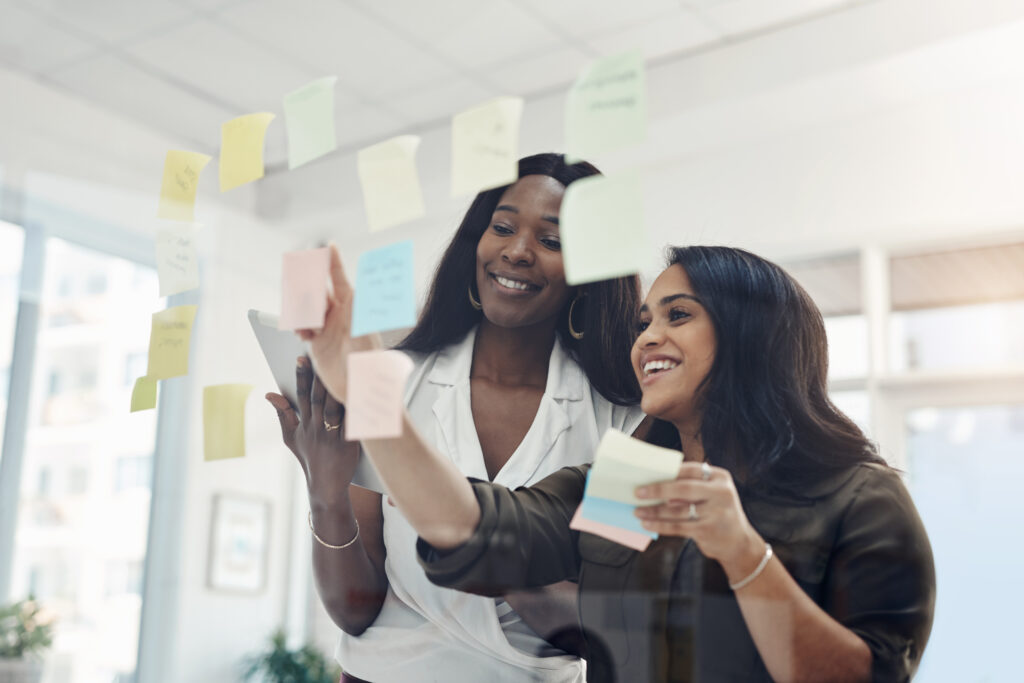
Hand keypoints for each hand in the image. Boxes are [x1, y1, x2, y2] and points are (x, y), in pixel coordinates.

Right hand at [266, 356, 358, 508]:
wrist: (326, 486)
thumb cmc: (309, 458)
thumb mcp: (291, 437)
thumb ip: (282, 414)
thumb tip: (269, 393)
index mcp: (303, 424)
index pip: (300, 396)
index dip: (300, 376)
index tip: (301, 358)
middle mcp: (316, 428)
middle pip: (317, 398)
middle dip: (319, 377)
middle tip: (323, 357)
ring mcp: (331, 436)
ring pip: (334, 408)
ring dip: (337, 389)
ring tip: (343, 370)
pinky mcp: (348, 444)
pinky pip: (352, 423)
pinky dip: (356, 409)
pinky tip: (361, 394)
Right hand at [296, 244, 381, 404]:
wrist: (359, 387)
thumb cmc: (367, 359)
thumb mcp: (363, 331)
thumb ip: (356, 311)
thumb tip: (356, 289)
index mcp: (352, 307)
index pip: (339, 279)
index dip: (333, 262)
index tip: (330, 245)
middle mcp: (339, 314)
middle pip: (317, 291)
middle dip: (306, 290)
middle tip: (301, 296)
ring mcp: (327, 328)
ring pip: (306, 308)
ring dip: (300, 311)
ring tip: (305, 326)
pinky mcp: (317, 342)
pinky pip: (301, 326)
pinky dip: (298, 327)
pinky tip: (303, 335)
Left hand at [634, 462, 764, 579]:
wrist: (740, 543)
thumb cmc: (718, 513)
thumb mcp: (712, 494)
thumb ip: (691, 486)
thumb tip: (655, 484)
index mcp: (720, 477)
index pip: (690, 469)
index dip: (667, 471)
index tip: (646, 472)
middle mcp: (721, 493)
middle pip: (683, 488)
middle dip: (657, 489)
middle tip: (638, 492)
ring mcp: (716, 513)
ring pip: (677, 510)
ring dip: (654, 511)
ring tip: (638, 511)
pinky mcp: (707, 531)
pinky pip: (677, 526)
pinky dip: (660, 525)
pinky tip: (647, 524)